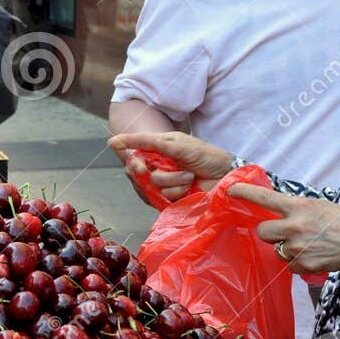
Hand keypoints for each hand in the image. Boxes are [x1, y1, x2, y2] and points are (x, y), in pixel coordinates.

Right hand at [109, 131, 232, 206]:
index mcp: (160, 146)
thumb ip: (164, 146)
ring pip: (151, 183)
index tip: (113, 144)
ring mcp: (163, 181)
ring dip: (172, 180)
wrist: (225, 178)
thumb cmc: (208, 157)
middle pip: (136, 168)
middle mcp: (158, 163)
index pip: (137, 144)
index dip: (125, 144)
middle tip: (146, 169)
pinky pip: (161, 196)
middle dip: (144, 168)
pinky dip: (176, 192)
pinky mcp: (168, 197)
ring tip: (189, 176)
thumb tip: (147, 142)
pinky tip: (188, 188)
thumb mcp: (185, 146)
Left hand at [227, 183, 339, 277]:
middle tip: (283, 232)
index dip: (245, 193)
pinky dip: (298, 262)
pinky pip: (289, 265)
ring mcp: (296, 247)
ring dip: (286, 248)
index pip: (266, 198)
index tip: (230, 190)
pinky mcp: (302, 264)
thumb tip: (287, 212)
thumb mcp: (322, 206)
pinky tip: (314, 256)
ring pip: (277, 250)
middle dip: (269, 233)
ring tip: (308, 245)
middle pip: (262, 231)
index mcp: (300, 206)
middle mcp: (294, 226)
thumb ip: (301, 209)